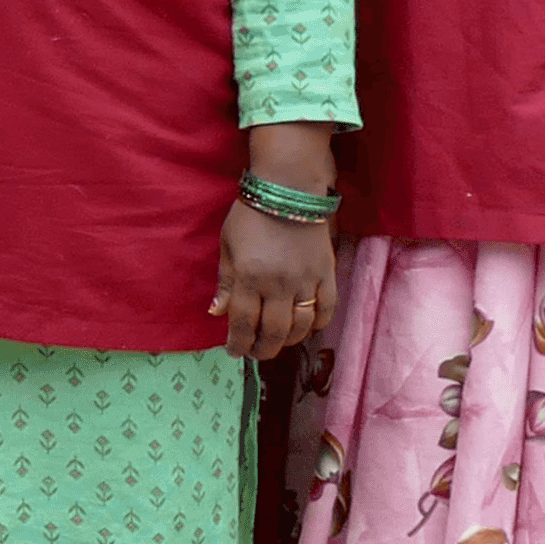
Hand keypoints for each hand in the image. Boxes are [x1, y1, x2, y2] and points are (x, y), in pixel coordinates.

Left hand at [210, 199, 334, 357]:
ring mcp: (306, 280)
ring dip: (288, 341)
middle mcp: (279, 284)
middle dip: (263, 349)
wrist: (289, 190)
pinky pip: (326, 309)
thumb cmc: (250, 216)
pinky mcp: (326, 273)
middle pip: (274, 332)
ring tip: (277, 342)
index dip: (238, 343)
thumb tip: (218, 312)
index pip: (243, 323)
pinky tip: (306, 327)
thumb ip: (226, 282)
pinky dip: (317, 324)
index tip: (234, 351)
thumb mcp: (227, 247)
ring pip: (301, 326)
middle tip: (256, 352)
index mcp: (250, 277)